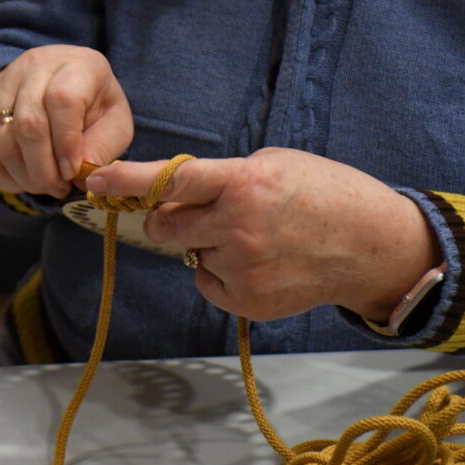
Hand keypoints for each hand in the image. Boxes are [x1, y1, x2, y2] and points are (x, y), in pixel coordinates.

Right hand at [0, 45, 132, 198]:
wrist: (65, 86)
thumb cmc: (96, 108)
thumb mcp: (116, 124)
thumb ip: (102, 147)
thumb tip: (79, 175)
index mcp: (78, 65)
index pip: (63, 100)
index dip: (66, 143)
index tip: (72, 172)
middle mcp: (36, 67)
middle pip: (28, 123)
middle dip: (42, 168)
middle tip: (57, 188)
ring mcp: (4, 84)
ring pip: (2, 138)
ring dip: (22, 174)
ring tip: (43, 187)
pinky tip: (20, 183)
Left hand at [84, 148, 442, 321]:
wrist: (371, 246)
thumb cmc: (323, 194)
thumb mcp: (273, 164)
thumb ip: (220, 179)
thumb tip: (173, 195)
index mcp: (243, 183)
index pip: (171, 180)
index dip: (126, 180)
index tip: (93, 180)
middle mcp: (237, 226)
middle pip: (166, 224)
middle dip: (171, 218)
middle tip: (203, 214)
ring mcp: (242, 268)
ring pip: (190, 254)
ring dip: (207, 246)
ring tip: (257, 239)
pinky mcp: (247, 300)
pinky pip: (207, 283)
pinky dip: (221, 273)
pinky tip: (260, 263)